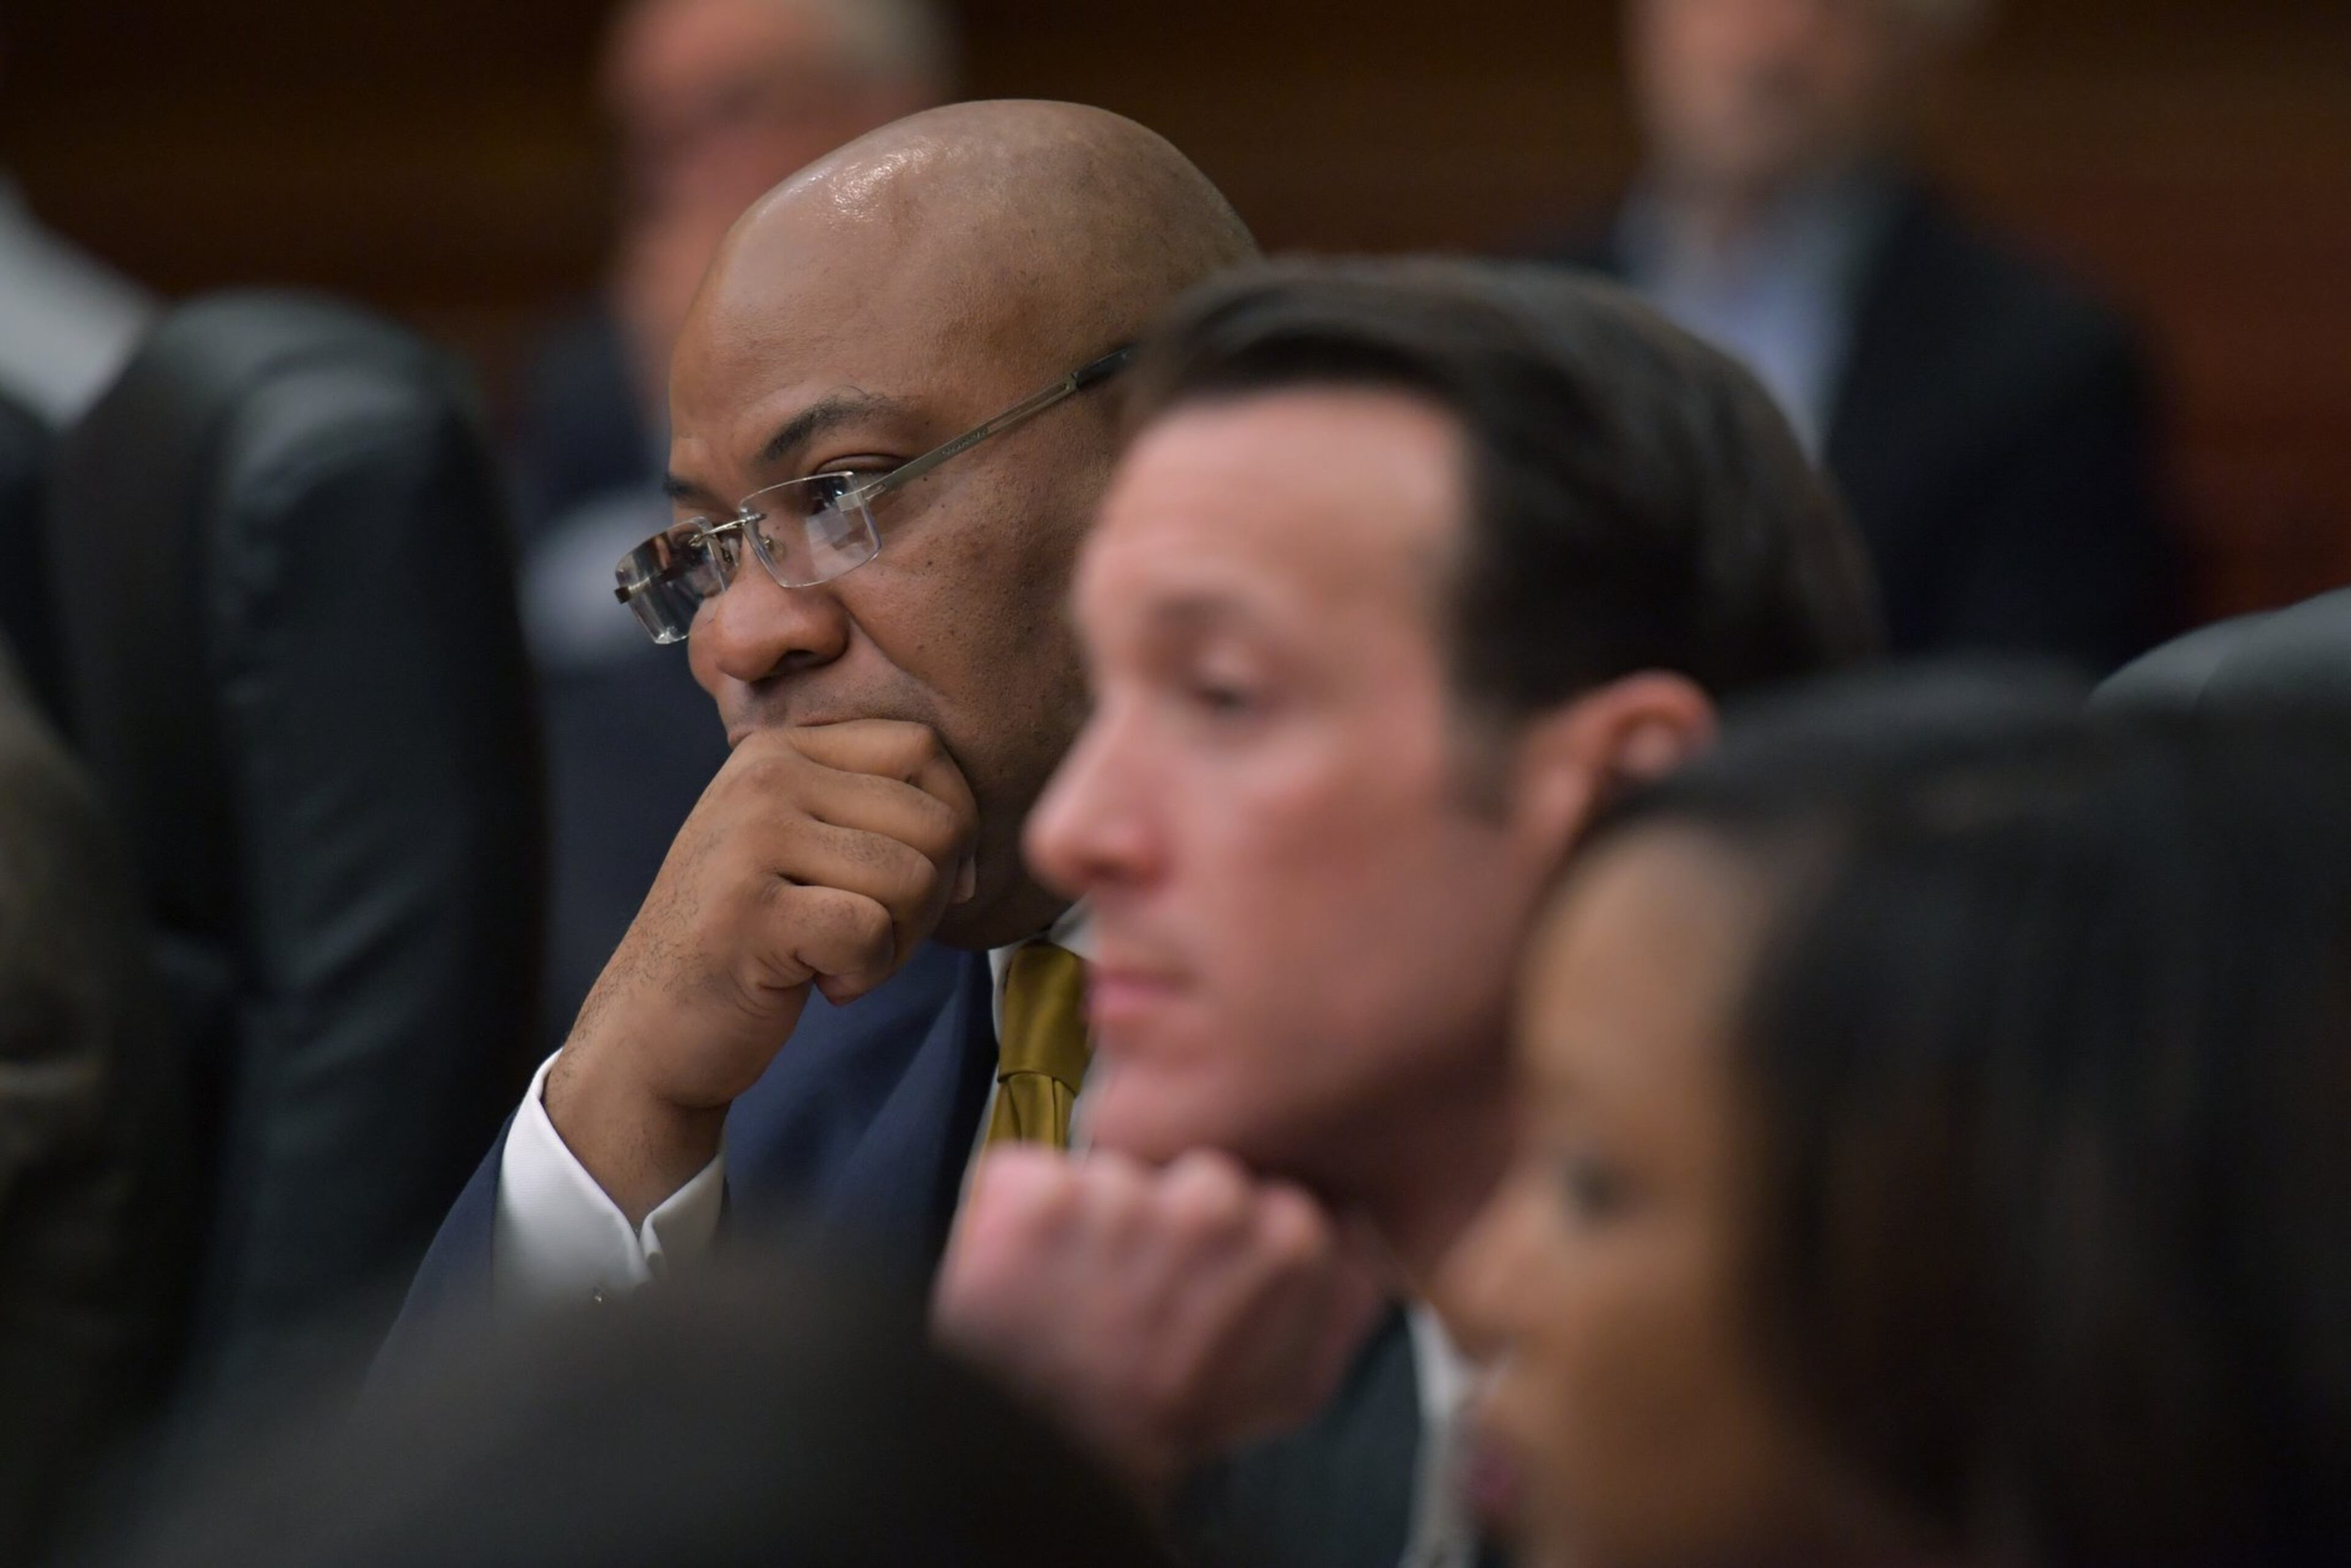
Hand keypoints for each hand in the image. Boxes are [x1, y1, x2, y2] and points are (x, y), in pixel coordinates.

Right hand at [548, 721, 976, 1220]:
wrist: (653, 1026)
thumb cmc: (752, 940)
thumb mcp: (807, 848)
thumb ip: (878, 814)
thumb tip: (973, 838)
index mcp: (782, 749)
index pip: (924, 750)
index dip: (954, 823)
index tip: (923, 884)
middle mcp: (763, 776)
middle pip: (935, 819)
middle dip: (931, 898)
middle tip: (873, 935)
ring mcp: (750, 839)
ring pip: (914, 876)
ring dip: (899, 942)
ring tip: (838, 956)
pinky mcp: (748, 911)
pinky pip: (871, 931)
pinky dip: (865, 973)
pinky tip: (818, 981)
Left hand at [933, 1147, 1389, 1495]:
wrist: (1065, 1463)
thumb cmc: (1179, 1424)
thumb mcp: (1295, 1385)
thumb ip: (1345, 1296)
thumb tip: (1366, 1232)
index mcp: (1291, 1234)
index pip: (1261, 1181)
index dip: (1225, 1229)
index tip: (1204, 1274)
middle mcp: (1211, 1205)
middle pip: (1189, 1172)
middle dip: (1167, 1216)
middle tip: (1142, 1294)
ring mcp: (1120, 1196)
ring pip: (1111, 1174)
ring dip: (1093, 1222)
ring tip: (1085, 1296)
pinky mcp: (1032, 1199)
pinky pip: (1024, 1177)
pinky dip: (1019, 1219)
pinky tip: (1031, 1279)